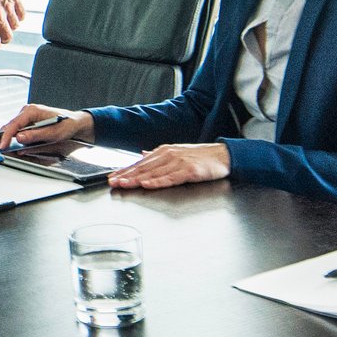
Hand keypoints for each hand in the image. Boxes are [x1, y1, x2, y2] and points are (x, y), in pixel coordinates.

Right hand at [0, 102, 87, 149]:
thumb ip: (36, 135)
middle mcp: (27, 112)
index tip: (1, 146)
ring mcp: (26, 117)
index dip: (6, 136)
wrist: (75, 123)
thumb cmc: (66, 125)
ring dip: (0, 137)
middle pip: (9, 126)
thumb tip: (19, 137)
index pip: (15, 124)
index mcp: (33, 111)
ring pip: (10, 128)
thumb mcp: (53, 133)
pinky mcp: (27, 123)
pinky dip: (7, 137)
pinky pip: (15, 130)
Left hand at [105, 143, 230, 189]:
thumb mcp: (176, 152)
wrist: (223, 155)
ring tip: (124, 184)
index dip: (125, 170)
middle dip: (126, 175)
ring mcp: (179, 162)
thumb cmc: (201, 156)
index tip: (112, 177)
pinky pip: (171, 178)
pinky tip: (148, 185)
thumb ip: (158, 155)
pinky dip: (158, 181)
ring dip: (137, 179)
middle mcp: (169, 155)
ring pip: (154, 173)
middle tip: (112, 182)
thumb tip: (142, 155)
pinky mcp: (189, 171)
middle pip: (144, 168)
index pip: (140, 163)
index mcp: (164, 152)